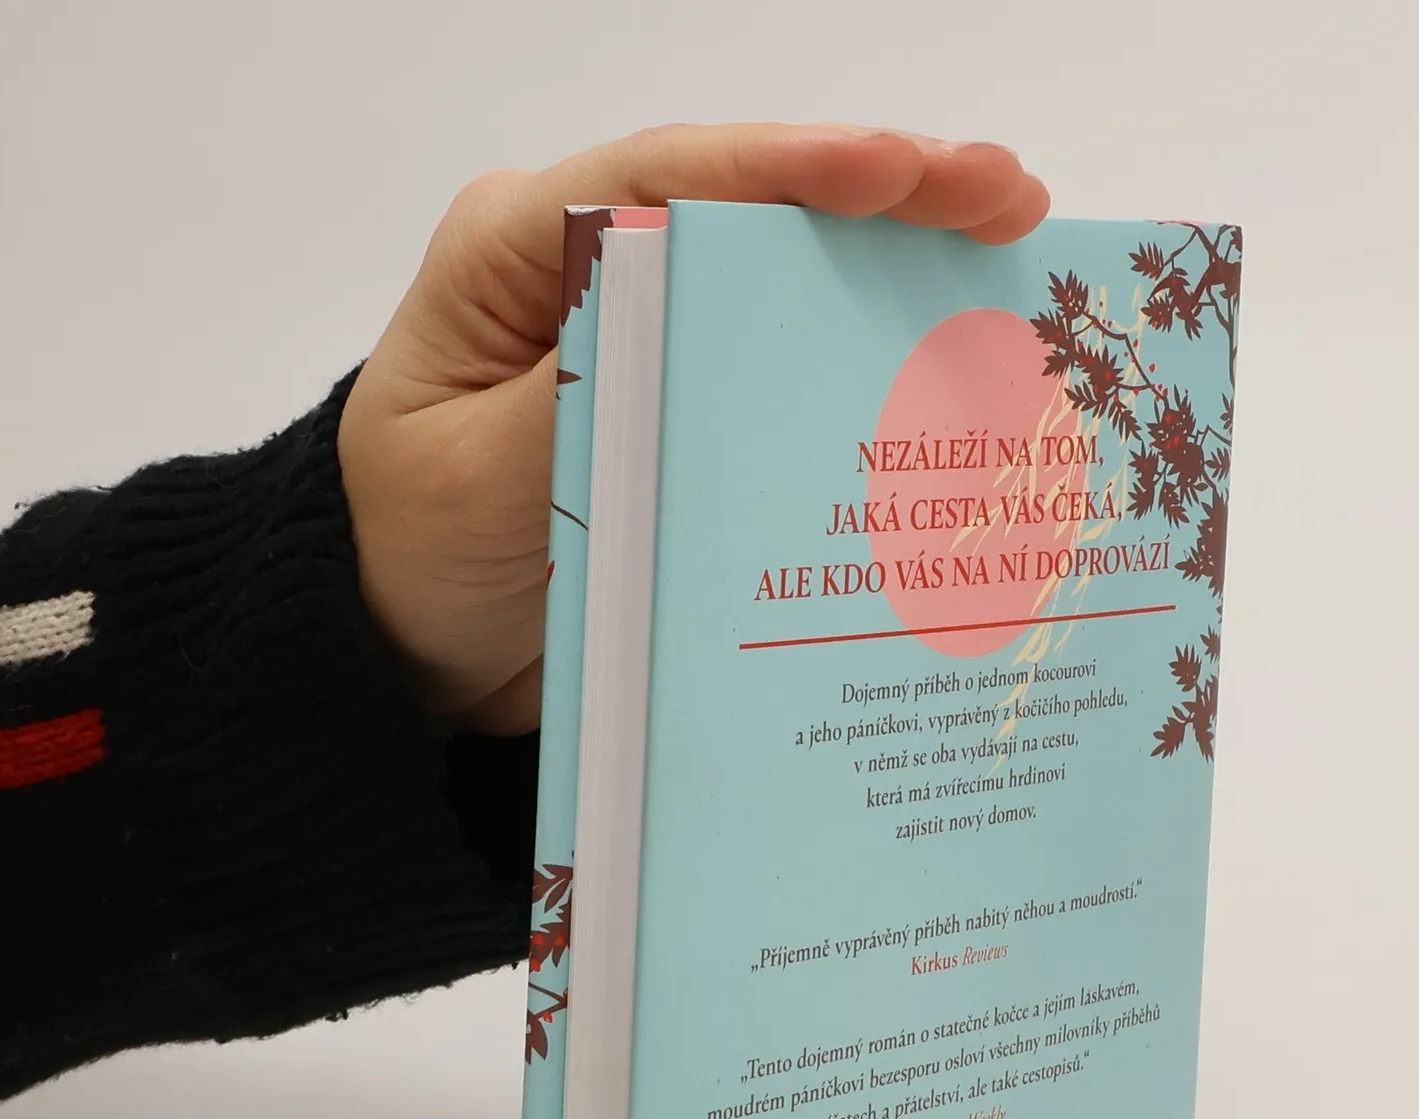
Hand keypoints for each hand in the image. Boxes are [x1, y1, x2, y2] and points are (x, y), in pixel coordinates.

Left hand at [338, 124, 1049, 735]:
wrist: (407, 650)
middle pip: (751, 211)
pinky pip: (779, 366)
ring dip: (897, 264)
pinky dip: (864, 353)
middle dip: (886, 195)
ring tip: (1012, 248)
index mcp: (517, 250)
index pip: (668, 179)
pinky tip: (951, 354)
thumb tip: (689, 331)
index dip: (793, 168)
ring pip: (783, 280)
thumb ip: (580, 394)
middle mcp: (591, 270)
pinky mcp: (682, 409)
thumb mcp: (479, 480)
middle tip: (1009, 195)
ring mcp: (648, 338)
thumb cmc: (414, 555)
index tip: (901, 172)